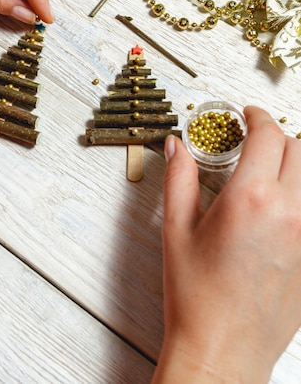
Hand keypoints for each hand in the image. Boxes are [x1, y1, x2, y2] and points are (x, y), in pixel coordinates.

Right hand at [153, 106, 300, 382]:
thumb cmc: (197, 296)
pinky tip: (279, 206)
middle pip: (298, 148)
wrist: (223, 349)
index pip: (267, 135)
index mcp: (250, 199)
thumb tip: (176, 145)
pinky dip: (299, 195)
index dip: (256, 116)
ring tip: (269, 169)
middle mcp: (288, 212)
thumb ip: (179, 177)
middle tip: (254, 140)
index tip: (247, 114)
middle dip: (276, 135)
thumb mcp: (177, 229)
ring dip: (294, 162)